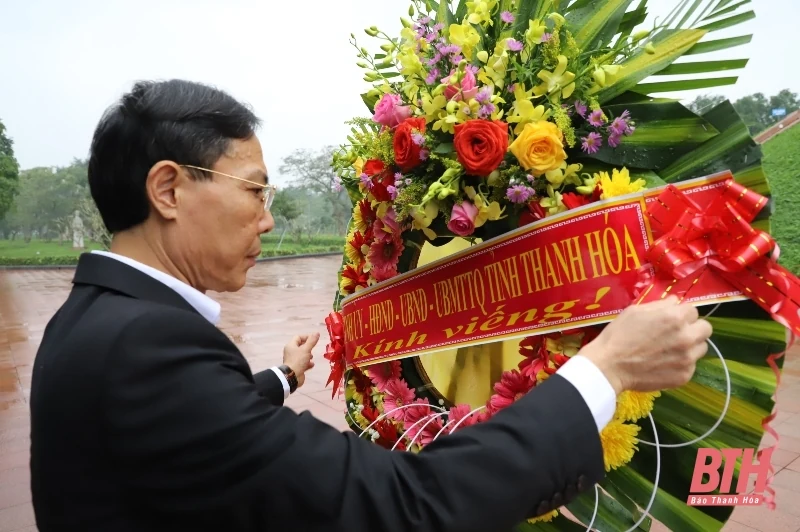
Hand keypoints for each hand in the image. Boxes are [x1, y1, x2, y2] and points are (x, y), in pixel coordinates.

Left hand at [282, 332, 319, 388]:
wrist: (292, 376)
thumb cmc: (298, 360)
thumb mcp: (306, 349)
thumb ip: (312, 341)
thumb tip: (317, 333)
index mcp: (291, 346)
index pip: (298, 337)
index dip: (306, 337)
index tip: (314, 340)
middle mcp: (291, 352)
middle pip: (301, 346)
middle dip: (308, 347)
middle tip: (313, 349)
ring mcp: (293, 360)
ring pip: (302, 355)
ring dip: (308, 356)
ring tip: (311, 358)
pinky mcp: (296, 367)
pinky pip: (303, 363)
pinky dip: (308, 363)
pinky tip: (311, 365)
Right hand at [579, 296, 712, 394]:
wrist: (609, 366)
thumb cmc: (619, 335)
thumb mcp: (635, 311)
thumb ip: (660, 305)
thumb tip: (675, 301)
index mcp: (675, 317)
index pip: (693, 310)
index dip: (681, 313)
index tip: (670, 319)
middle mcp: (686, 337)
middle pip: (705, 328)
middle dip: (693, 328)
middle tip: (676, 333)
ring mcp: (687, 358)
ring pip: (701, 347)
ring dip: (690, 346)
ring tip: (671, 349)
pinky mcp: (684, 376)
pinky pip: (691, 365)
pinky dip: (681, 363)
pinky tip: (664, 363)